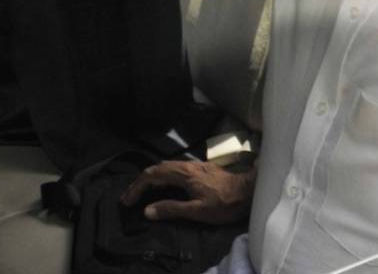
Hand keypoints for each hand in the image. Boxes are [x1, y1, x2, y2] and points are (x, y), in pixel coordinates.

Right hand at [120, 160, 254, 223]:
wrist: (250, 191)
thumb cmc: (225, 203)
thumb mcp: (198, 211)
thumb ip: (172, 209)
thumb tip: (147, 210)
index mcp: (184, 174)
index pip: (152, 175)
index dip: (137, 187)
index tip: (127, 201)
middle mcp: (187, 165)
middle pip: (157, 168)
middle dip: (140, 182)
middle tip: (129, 197)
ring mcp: (195, 166)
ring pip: (166, 167)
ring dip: (151, 179)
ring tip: (142, 192)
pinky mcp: (201, 170)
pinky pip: (174, 170)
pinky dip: (162, 178)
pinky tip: (164, 187)